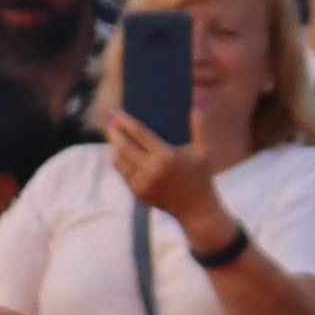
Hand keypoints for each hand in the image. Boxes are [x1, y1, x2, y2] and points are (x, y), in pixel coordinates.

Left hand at [98, 102, 220, 222]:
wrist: (196, 209)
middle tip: (110, 122)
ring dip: (115, 147)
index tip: (116, 112)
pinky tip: (120, 153)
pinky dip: (120, 161)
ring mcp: (142, 183)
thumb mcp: (203, 151)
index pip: (139, 134)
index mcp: (166, 157)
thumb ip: (199, 127)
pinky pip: (123, 173)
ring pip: (119, 161)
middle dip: (114, 133)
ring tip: (115, 136)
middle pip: (123, 147)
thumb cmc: (201, 176)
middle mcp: (151, 170)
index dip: (125, 122)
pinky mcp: (137, 193)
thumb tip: (196, 105)